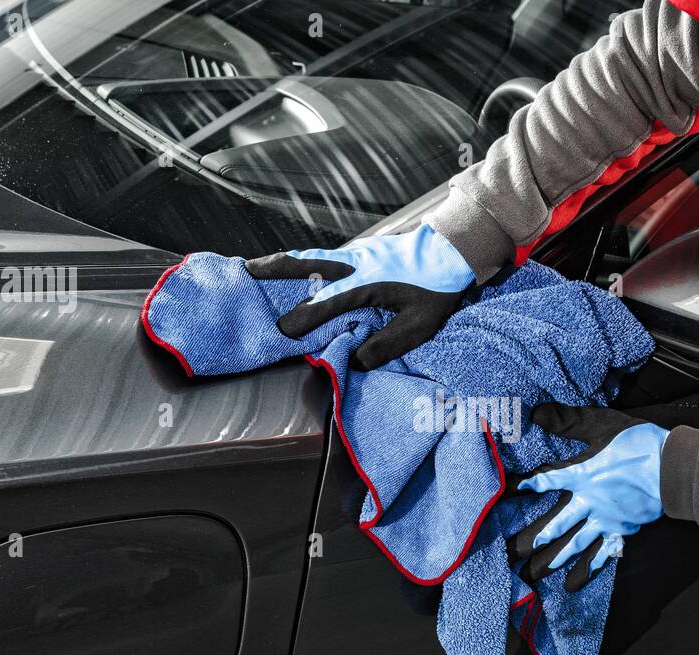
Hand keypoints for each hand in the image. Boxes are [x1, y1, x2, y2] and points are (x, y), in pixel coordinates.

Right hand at [245, 222, 475, 370]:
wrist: (454, 249)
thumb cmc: (439, 289)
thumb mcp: (419, 325)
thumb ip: (386, 345)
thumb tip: (355, 363)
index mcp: (367, 283)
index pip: (325, 302)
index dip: (302, 316)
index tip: (281, 330)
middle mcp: (355, 264)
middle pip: (306, 264)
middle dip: (274, 269)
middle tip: (244, 271)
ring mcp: (358, 253)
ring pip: (313, 257)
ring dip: (285, 262)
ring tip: (257, 267)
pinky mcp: (363, 251)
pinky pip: (325, 256)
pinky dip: (304, 261)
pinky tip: (297, 269)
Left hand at [510, 404, 667, 591]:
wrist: (674, 468)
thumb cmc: (639, 444)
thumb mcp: (602, 425)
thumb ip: (569, 421)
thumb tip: (537, 412)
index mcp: (582, 475)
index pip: (545, 481)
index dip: (524, 486)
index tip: (505, 494)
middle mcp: (590, 502)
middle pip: (555, 525)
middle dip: (532, 540)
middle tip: (510, 555)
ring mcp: (606, 520)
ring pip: (575, 544)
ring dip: (554, 560)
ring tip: (535, 573)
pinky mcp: (623, 531)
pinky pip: (602, 554)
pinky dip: (588, 569)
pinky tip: (574, 584)